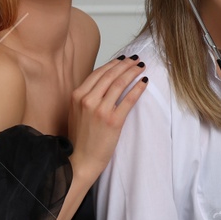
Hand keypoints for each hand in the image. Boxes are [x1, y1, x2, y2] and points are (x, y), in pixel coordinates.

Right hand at [67, 55, 146, 174]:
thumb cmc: (81, 137)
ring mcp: (100, 110)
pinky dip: (138, 88)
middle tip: (137, 59)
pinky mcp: (113, 121)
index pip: (98, 73)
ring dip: (133, 72)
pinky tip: (144, 82)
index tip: (123, 59)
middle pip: (110, 75)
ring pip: (120, 84)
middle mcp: (87, 100)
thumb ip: (87, 96)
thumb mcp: (76, 111)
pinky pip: (128, 99)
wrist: (81, 160)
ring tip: (141, 67)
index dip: (113, 64)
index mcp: (77, 96)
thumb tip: (104, 80)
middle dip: (126, 65)